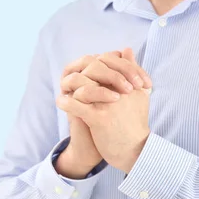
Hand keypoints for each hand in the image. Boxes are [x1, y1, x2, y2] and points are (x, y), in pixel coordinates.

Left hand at [57, 48, 151, 172]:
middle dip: (82, 70)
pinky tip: (60, 102)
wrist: (134, 150)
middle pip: (96, 69)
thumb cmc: (134, 122)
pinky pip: (76, 106)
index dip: (98, 62)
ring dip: (70, 85)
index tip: (88, 69)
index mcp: (131, 83)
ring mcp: (109, 104)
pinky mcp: (99, 118)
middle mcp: (122, 91)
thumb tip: (125, 49)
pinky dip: (65, 103)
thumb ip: (132, 70)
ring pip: (84, 85)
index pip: (111, 60)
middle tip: (74, 75)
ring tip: (63, 88)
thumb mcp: (138, 94)